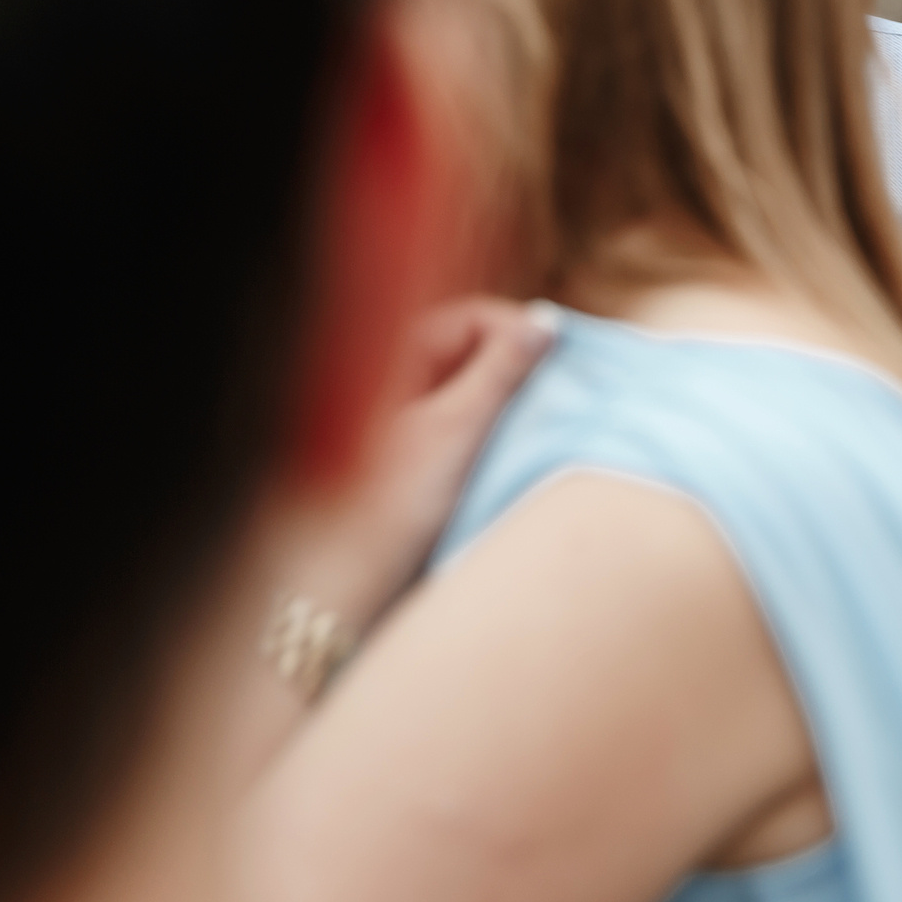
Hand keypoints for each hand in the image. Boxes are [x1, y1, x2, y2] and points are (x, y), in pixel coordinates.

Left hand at [288, 297, 553, 628]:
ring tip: (539, 428)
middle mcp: (389, 380)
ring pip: (468, 390)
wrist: (341, 583)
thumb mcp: (457, 429)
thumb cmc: (391, 503)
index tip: (561, 361)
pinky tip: (510, 458)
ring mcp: (397, 420)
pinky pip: (459, 426)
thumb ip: (503, 370)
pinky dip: (489, 433)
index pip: (470, 317)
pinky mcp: (407, 459)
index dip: (518, 333)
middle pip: (470, 352)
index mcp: (389, 358)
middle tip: (559, 394)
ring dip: (507, 403)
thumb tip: (545, 321)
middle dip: (517, 368)